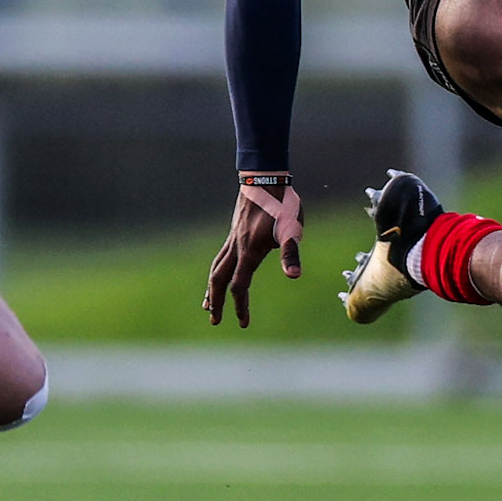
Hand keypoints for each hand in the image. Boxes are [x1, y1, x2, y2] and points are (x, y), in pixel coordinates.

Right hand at [204, 182, 302, 327]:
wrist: (264, 178)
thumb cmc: (281, 204)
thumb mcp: (291, 229)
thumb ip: (290, 253)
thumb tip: (294, 276)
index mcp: (249, 251)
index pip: (239, 285)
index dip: (240, 305)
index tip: (243, 322)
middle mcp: (236, 247)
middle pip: (218, 279)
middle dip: (216, 302)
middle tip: (215, 321)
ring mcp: (232, 239)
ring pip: (215, 268)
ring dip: (211, 288)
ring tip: (208, 304)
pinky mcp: (234, 233)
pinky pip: (220, 257)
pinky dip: (215, 271)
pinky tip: (218, 275)